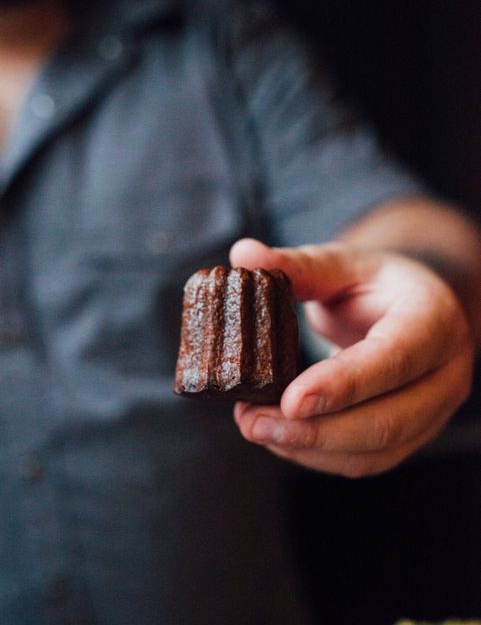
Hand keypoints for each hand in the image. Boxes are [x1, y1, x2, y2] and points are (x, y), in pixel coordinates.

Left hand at [230, 238, 473, 476]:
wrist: (411, 310)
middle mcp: (444, 372)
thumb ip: (297, 265)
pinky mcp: (411, 434)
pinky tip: (279, 437)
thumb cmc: (375, 285)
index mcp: (433, 319)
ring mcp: (433, 411)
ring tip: (254, 427)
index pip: (395, 358)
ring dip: (309, 449)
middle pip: (387, 420)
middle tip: (252, 423)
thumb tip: (243, 255)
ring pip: (375, 451)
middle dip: (315, 431)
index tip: (290, 400)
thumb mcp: (342, 264)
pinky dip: (318, 456)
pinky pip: (366, 460)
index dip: (344, 383)